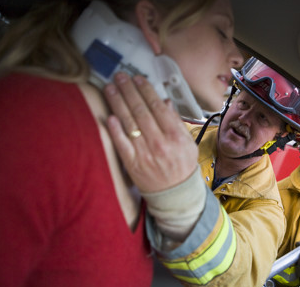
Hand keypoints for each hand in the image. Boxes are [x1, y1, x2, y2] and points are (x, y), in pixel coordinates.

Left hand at [104, 73, 197, 192]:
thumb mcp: (189, 144)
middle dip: (129, 90)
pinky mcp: (132, 164)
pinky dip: (114, 130)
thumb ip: (177, 122)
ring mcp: (144, 153)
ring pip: (129, 123)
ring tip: (110, 88)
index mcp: (175, 136)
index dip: (146, 90)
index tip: (137, 78)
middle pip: (141, 111)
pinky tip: (109, 115)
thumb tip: (166, 102)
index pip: (158, 107)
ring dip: (118, 103)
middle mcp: (159, 143)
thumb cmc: (182, 167)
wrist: (175, 194)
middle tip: (120, 77)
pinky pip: (121, 144)